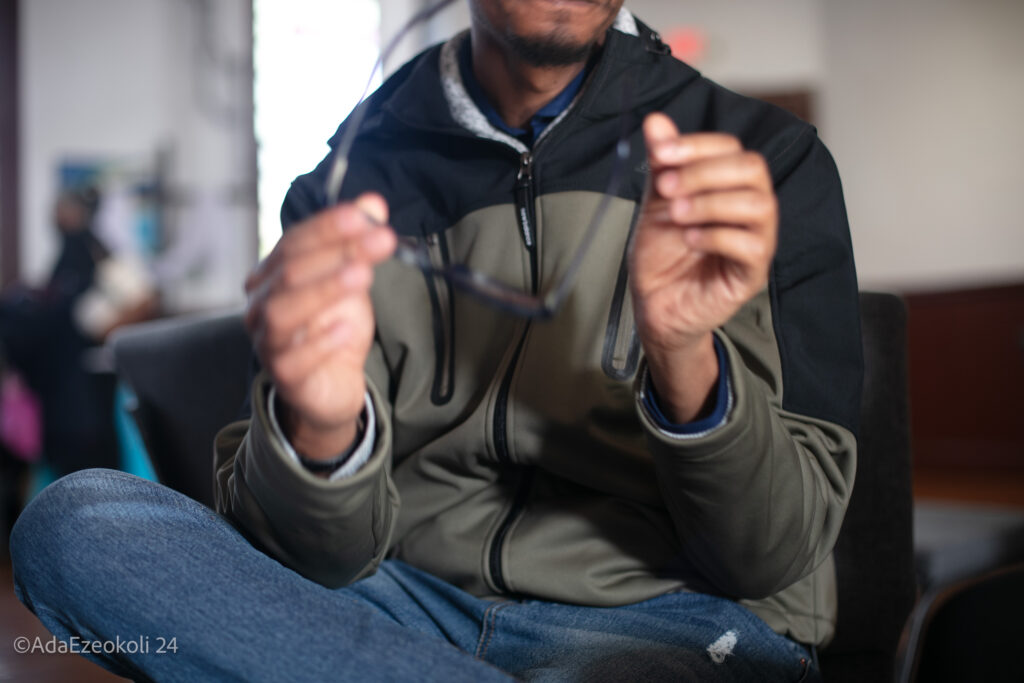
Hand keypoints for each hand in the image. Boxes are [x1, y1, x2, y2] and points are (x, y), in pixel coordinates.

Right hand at [244, 194, 395, 459]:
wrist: (331, 383)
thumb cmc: (333, 327)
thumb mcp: (352, 280)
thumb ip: (359, 244)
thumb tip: (374, 205)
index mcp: (274, 273)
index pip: (296, 241)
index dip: (330, 226)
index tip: (366, 215)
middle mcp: (262, 303)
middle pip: (291, 270)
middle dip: (338, 251)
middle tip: (381, 240)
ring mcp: (267, 340)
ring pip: (283, 310)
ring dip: (324, 289)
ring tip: (362, 275)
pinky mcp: (282, 375)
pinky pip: (293, 359)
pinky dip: (320, 342)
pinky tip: (346, 328)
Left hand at [629, 113, 777, 421]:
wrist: (654, 303)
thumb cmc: (662, 255)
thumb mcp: (657, 202)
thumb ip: (662, 163)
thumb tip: (656, 120)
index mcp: (731, 187)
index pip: (732, 149)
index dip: (698, 146)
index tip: (662, 154)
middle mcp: (751, 209)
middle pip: (752, 170)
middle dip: (705, 172)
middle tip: (667, 188)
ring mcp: (756, 241)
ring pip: (758, 205)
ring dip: (711, 203)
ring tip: (677, 216)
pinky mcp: (752, 273)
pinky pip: (752, 246)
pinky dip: (717, 236)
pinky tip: (690, 240)